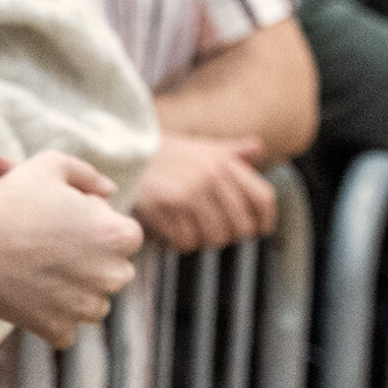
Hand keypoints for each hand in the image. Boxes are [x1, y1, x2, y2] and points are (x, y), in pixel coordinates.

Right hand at [0, 153, 143, 347]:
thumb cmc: (9, 200)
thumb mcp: (50, 165)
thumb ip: (88, 175)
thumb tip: (109, 190)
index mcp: (119, 235)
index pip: (126, 236)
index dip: (96, 226)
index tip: (66, 224)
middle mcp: (112, 276)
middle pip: (114, 272)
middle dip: (92, 262)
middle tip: (52, 247)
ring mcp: (85, 307)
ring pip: (92, 303)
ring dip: (74, 291)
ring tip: (36, 269)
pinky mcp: (58, 330)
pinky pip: (64, 328)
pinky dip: (48, 316)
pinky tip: (26, 293)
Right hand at [132, 134, 275, 252]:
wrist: (121, 150)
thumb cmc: (164, 152)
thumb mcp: (199, 146)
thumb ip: (231, 150)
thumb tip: (258, 147)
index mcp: (222, 162)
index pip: (262, 198)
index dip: (265, 219)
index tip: (259, 229)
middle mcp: (209, 177)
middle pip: (241, 226)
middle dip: (230, 234)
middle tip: (216, 231)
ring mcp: (187, 193)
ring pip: (215, 238)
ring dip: (204, 240)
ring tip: (191, 229)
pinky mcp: (165, 207)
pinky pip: (186, 241)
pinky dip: (181, 242)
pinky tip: (172, 229)